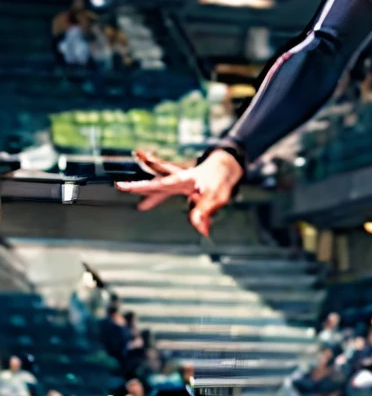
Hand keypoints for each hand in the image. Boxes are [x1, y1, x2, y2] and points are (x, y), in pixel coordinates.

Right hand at [115, 147, 242, 236]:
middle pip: (154, 183)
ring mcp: (180, 182)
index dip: (143, 188)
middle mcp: (179, 180)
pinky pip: (165, 191)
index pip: (160, 185)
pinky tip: (144, 206)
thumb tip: (201, 230)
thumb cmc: (222, 179)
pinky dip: (155, 197)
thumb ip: (206, 212)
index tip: (124, 187)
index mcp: (184, 180)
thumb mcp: (217, 197)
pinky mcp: (183, 186)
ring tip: (123, 188)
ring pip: (156, 186)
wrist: (228, 164)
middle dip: (137, 186)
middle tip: (118, 186)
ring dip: (142, 189)